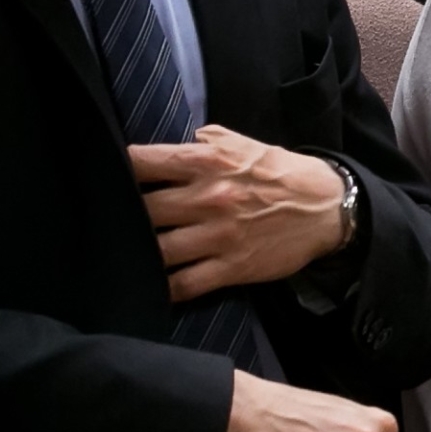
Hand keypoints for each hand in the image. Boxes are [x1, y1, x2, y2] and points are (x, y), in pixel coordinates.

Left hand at [129, 125, 346, 300]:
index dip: (118, 169)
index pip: (144, 162)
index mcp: (207, 162)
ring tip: (128, 255)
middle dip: (124, 216)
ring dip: (140, 254)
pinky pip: (184, 284)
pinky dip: (164, 288)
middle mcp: (208, 198)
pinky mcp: (232, 268)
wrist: (326, 208)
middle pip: (142, 210)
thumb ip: (204, 143)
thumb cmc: (280, 173)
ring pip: (158, 251)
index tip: (104, 175)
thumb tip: (170, 146)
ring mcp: (218, 236)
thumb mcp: (243, 144)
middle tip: (112, 221)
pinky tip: (153, 284)